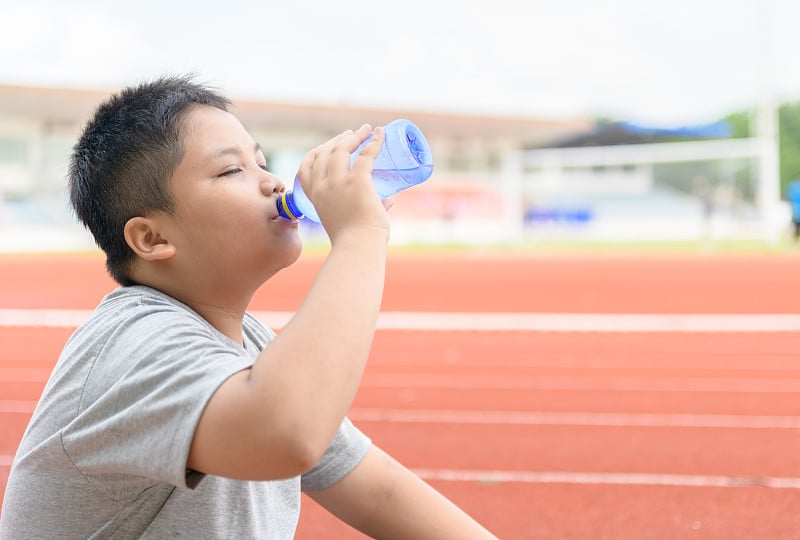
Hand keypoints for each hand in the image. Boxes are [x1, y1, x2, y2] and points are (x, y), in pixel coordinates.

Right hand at [296, 125, 388, 243]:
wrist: (359, 246)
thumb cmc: (357, 240)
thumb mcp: (350, 221)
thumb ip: (368, 208)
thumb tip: (389, 201)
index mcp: (315, 197)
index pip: (305, 168)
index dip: (314, 153)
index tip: (326, 146)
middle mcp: (322, 187)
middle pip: (324, 153)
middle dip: (336, 140)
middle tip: (352, 135)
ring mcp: (338, 183)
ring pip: (341, 149)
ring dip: (353, 136)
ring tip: (365, 130)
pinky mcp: (357, 181)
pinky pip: (365, 154)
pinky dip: (373, 141)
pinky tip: (379, 134)